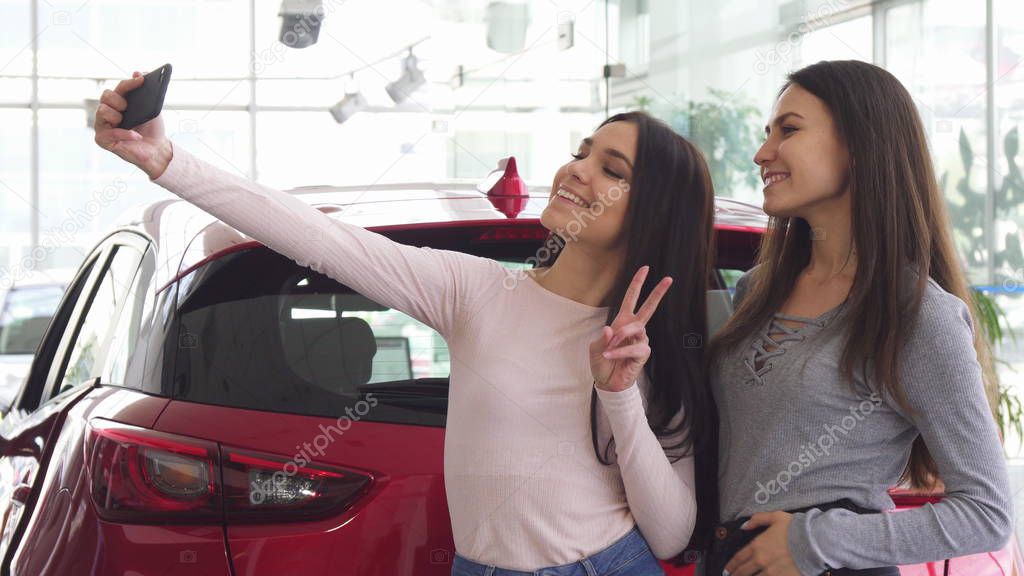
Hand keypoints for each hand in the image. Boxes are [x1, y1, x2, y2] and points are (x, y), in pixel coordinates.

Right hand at [93, 71, 171, 178]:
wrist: (156, 149)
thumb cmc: (152, 129)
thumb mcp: (152, 109)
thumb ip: (146, 92)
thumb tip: (138, 72)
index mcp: (119, 102)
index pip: (119, 88)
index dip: (129, 83)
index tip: (142, 79)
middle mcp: (108, 111)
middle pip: (106, 96)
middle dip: (118, 99)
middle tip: (127, 107)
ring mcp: (103, 125)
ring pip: (102, 111)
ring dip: (116, 115)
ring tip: (127, 121)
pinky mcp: (103, 140)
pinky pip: (108, 133)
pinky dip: (124, 134)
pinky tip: (136, 135)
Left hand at [588, 265, 671, 392]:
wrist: (607, 382)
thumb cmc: (602, 362)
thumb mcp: (596, 348)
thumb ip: (602, 338)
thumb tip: (611, 329)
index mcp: (622, 321)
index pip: (631, 298)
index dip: (637, 283)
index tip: (645, 268)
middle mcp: (634, 329)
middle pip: (649, 307)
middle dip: (658, 293)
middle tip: (669, 279)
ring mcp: (640, 340)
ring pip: (636, 328)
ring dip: (620, 337)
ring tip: (608, 349)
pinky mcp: (643, 353)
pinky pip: (634, 347)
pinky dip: (620, 351)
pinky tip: (612, 356)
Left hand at [724, 511, 798, 575]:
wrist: (816, 542)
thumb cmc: (797, 528)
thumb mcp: (776, 517)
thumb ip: (758, 519)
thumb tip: (744, 525)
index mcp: (758, 545)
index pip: (739, 558)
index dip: (731, 565)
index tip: (727, 569)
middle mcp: (762, 561)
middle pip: (743, 571)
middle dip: (736, 575)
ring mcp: (772, 572)